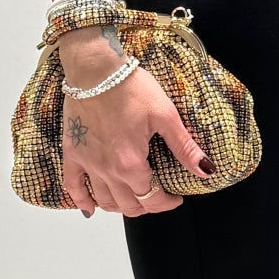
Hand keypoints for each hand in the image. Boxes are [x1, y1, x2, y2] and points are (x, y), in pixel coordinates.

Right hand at [57, 37, 212, 216]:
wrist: (95, 69)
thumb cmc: (129, 87)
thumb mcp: (165, 115)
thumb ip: (184, 148)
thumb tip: (206, 170)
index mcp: (131, 163)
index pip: (151, 199)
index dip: (167, 203)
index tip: (175, 198)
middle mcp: (107, 169)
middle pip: (128, 205)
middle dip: (147, 206)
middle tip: (158, 197)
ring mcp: (87, 163)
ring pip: (104, 201)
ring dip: (120, 207)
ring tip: (133, 199)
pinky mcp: (72, 153)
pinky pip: (73, 187)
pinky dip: (82, 202)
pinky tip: (90, 209)